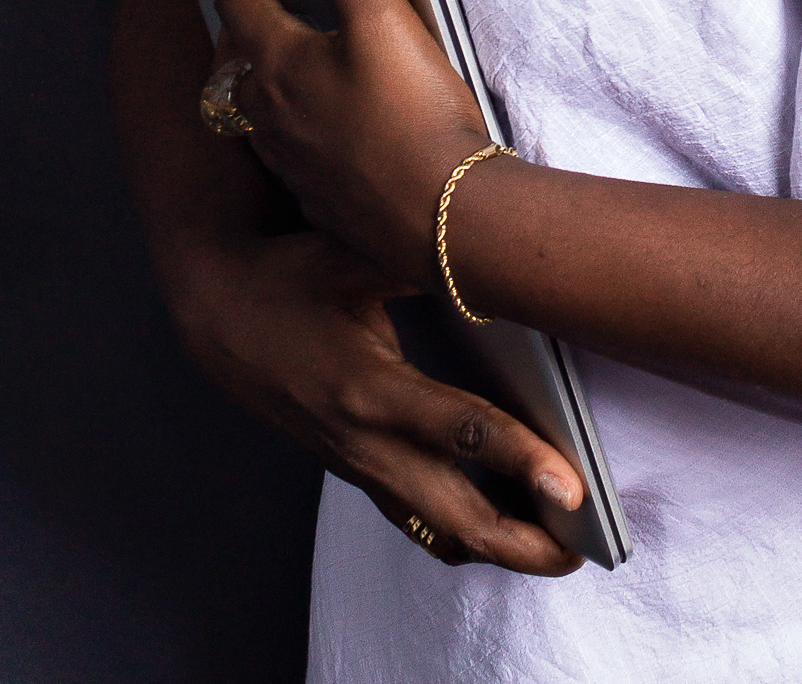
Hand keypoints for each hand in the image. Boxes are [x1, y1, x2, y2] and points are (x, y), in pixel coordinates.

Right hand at [171, 225, 583, 573]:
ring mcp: (358, 464)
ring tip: (554, 545)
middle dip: (522, 542)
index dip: (522, 461)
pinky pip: (413, 521)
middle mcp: (366, 441)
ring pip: (435, 532)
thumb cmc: (291, 277)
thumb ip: (426, 261)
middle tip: (582, 547)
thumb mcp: (355, 256)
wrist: (219, 316)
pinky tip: (500, 523)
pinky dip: (461, 532)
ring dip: (496, 546)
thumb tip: (496, 253)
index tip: (572, 488)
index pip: (463, 434)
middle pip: (456, 517)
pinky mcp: (354, 469)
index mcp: (370, 388)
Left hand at [213, 0, 492, 292]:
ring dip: (258, 61)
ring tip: (283, 41)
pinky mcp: (317, 193)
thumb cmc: (414, 118)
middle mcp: (268, 115)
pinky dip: (286, 110)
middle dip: (243, 7)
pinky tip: (318, 114)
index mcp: (276, 66)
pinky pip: (281, 141)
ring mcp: (289, 160)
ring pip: (252, 100)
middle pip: (235, 51)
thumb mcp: (382, 16)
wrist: (444, 222)